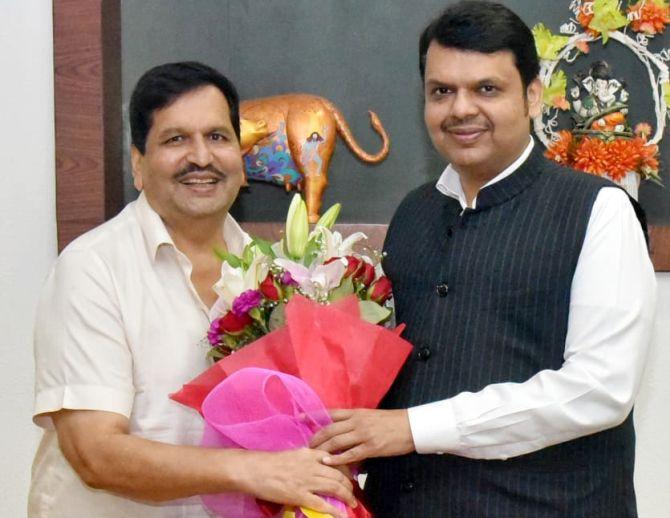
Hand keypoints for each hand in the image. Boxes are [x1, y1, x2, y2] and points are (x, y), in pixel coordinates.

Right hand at [237, 448, 355, 517]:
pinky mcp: (299, 496)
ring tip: (352, 502)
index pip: (335, 459)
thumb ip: (307, 459)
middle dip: (349, 484)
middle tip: (353, 491)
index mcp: (309, 453)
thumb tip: (318, 466)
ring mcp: (306, 481)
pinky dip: (335, 510)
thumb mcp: (292, 454)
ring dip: (347, 496)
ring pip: (334, 487)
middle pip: (338, 475)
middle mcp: (312, 466)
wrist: (254, 470)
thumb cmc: (269, 462)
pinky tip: (342, 515)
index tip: (350, 475)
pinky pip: (322, 504)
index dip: (345, 468)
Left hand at [309, 409, 414, 465]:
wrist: (410, 426)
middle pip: (330, 429)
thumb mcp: (370, 416)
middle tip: (306, 446)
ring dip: (323, 449)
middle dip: (316, 438)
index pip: (330, 413)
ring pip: (337, 441)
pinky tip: (328, 462)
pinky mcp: (371, 447)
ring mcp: (364, 434)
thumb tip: (340, 427)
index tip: (300, 417)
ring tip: (313, 455)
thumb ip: (355, 420)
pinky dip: (338, 459)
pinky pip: (351, 454)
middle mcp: (357, 421)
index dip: (314, 415)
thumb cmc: (390, 421)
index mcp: (356, 413)